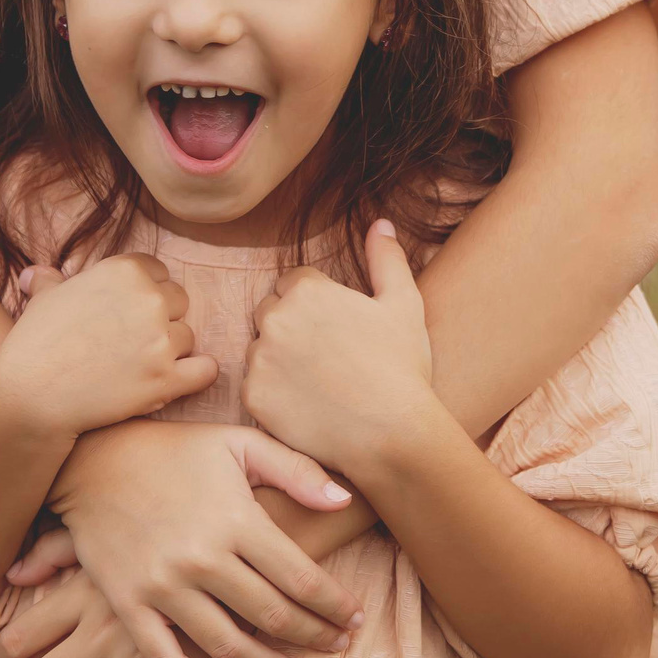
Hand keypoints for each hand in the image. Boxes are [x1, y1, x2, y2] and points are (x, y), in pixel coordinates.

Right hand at [0, 254, 215, 438]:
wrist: (29, 396)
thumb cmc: (33, 345)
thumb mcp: (42, 300)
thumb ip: (50, 282)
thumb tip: (35, 275)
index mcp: (124, 271)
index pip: (158, 272)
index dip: (145, 292)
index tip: (128, 311)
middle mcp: (149, 299)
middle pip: (178, 302)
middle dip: (161, 319)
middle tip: (132, 342)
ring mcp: (161, 340)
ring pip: (188, 337)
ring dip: (171, 350)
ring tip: (138, 366)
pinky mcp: (167, 379)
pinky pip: (205, 370)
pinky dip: (198, 374)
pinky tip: (183, 378)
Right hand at [45, 419, 365, 657]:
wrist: (93, 459)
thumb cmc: (176, 449)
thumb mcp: (239, 443)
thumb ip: (296, 470)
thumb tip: (344, 500)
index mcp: (237, 518)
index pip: (302, 578)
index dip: (335, 605)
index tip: (354, 619)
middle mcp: (203, 557)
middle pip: (273, 615)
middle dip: (313, 636)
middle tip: (336, 646)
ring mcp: (163, 585)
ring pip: (227, 645)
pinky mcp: (129, 604)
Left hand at [242, 222, 441, 477]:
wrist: (393, 434)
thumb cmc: (402, 367)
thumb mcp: (404, 304)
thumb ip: (386, 258)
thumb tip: (380, 223)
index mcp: (306, 291)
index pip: (292, 284)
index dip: (316, 306)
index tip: (337, 331)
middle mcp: (275, 318)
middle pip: (270, 312)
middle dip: (292, 327)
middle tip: (327, 357)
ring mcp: (260, 359)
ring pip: (260, 350)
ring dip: (279, 360)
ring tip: (318, 384)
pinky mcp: (252, 397)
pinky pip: (255, 387)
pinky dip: (274, 395)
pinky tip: (306, 406)